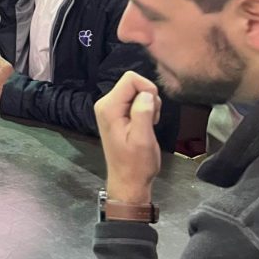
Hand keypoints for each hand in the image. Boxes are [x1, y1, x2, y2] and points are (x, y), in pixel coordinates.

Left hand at [95, 71, 163, 204]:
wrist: (128, 180)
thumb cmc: (136, 163)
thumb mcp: (143, 139)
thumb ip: (143, 113)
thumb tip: (147, 94)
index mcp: (109, 107)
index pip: (130, 79)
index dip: (147, 89)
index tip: (152, 109)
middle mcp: (106, 104)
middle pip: (133, 84)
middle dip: (148, 98)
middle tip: (150, 121)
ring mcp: (110, 109)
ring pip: (136, 92)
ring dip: (148, 106)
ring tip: (147, 126)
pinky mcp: (117, 114)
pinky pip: (135, 101)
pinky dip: (144, 110)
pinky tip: (144, 126)